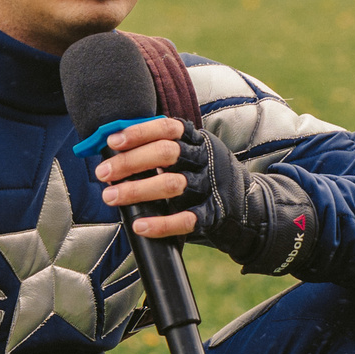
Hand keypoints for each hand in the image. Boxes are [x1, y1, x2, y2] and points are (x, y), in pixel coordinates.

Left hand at [95, 116, 308, 271]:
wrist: (251, 207)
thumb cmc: (206, 177)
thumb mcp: (192, 155)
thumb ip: (161, 149)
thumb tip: (112, 147)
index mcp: (197, 141)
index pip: (168, 128)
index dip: (140, 132)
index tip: (113, 141)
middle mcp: (204, 160)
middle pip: (166, 153)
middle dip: (130, 162)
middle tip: (103, 173)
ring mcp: (210, 187)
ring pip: (172, 185)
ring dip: (137, 190)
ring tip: (111, 196)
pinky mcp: (213, 215)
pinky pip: (186, 219)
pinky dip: (161, 224)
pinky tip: (139, 226)